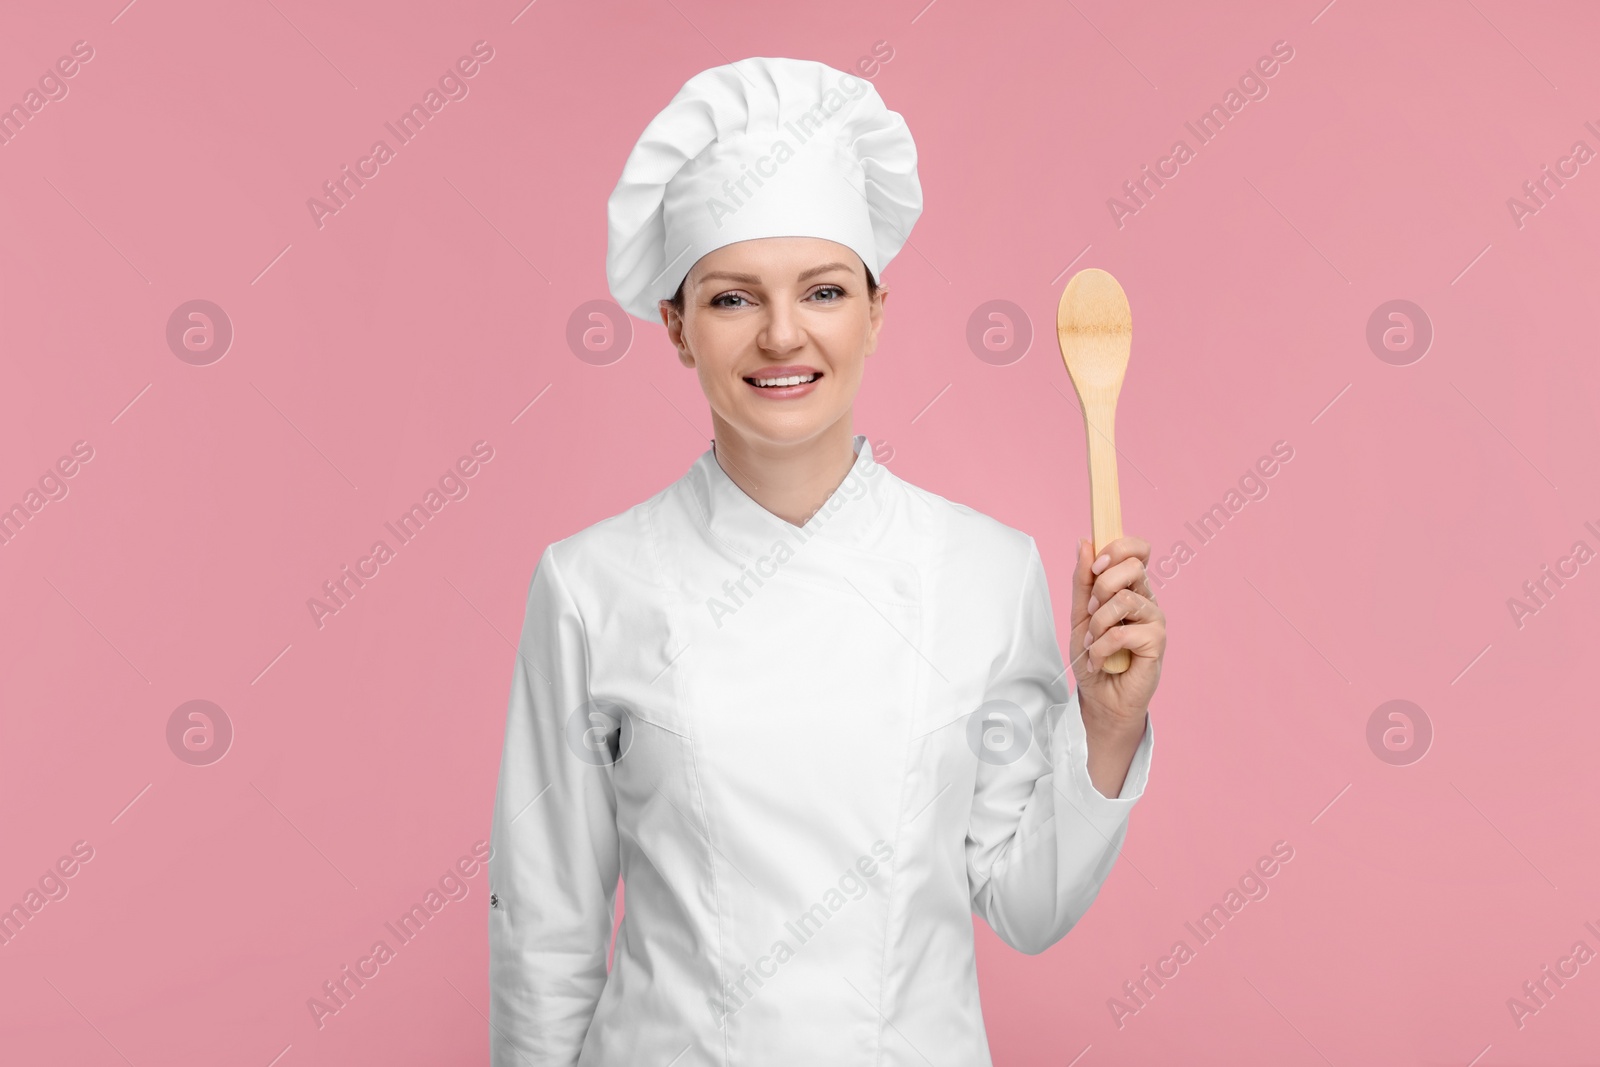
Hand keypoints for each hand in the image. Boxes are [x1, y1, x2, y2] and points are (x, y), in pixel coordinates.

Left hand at [1070, 535, 1164, 741]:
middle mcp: (1147, 599)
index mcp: (1131, 587)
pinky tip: (1099, 661)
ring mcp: (1154, 620)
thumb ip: (1083, 581)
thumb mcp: (1079, 614)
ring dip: (1097, 623)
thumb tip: (1084, 542)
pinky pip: (1123, 632)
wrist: (1099, 697)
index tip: (1095, 566)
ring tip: (1092, 642)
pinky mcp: (1157, 643)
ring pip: (1124, 599)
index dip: (1117, 548)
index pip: (1138, 549)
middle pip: (1133, 566)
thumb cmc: (1094, 656)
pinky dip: (1101, 647)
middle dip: (1101, 586)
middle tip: (1090, 610)